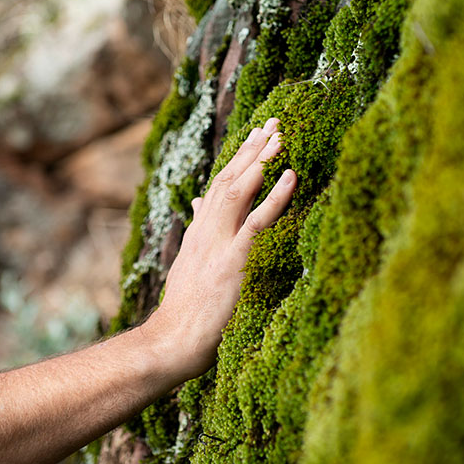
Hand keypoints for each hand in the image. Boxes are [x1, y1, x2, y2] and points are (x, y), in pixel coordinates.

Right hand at [149, 117, 296, 379]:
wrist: (172, 341)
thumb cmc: (184, 313)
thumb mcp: (188, 265)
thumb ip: (197, 232)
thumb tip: (198, 203)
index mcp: (199, 233)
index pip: (218, 185)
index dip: (238, 159)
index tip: (256, 135)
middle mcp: (207, 231)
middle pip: (230, 179)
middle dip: (252, 149)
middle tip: (274, 122)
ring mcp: (219, 244)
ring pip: (241, 191)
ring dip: (263, 160)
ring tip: (282, 136)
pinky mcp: (234, 261)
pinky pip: (258, 221)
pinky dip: (275, 195)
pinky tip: (291, 175)